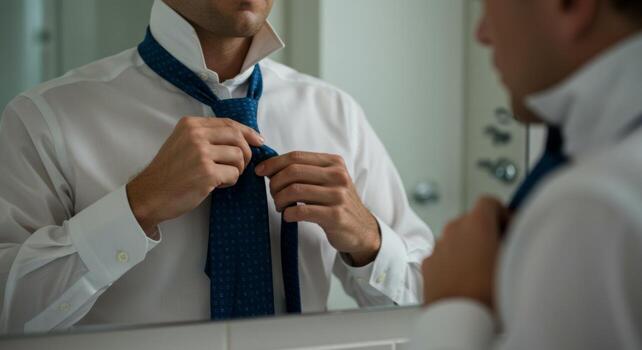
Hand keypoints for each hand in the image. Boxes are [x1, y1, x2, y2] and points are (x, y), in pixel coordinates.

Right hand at [127, 117, 263, 236]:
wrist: (150, 194)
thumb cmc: (168, 172)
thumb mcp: (182, 143)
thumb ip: (206, 136)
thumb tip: (241, 137)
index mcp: (190, 124)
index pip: (228, 123)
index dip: (247, 132)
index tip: (258, 141)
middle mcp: (196, 135)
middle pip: (238, 137)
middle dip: (247, 153)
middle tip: (241, 165)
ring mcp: (201, 154)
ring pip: (239, 156)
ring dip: (236, 170)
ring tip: (222, 177)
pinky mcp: (207, 173)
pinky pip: (234, 174)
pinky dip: (230, 181)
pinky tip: (217, 185)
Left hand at [255, 152, 380, 265]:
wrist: (362, 229)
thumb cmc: (338, 203)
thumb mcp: (328, 181)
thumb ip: (307, 171)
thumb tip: (271, 167)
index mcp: (334, 163)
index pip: (296, 157)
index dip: (274, 163)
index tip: (260, 172)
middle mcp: (338, 176)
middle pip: (293, 171)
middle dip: (275, 183)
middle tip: (273, 194)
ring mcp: (338, 195)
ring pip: (294, 191)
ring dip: (279, 200)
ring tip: (280, 206)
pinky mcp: (335, 216)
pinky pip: (301, 211)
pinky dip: (288, 214)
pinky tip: (288, 216)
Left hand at [422, 197, 509, 309]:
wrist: (460, 320)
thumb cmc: (490, 294)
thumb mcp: (515, 261)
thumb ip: (516, 240)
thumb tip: (516, 234)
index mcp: (476, 223)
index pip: (489, 203)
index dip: (503, 214)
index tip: (511, 229)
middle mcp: (453, 230)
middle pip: (472, 220)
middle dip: (486, 232)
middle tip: (500, 252)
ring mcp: (437, 248)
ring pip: (457, 240)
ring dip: (469, 249)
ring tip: (484, 273)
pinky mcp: (428, 266)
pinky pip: (444, 257)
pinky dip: (454, 263)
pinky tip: (467, 282)